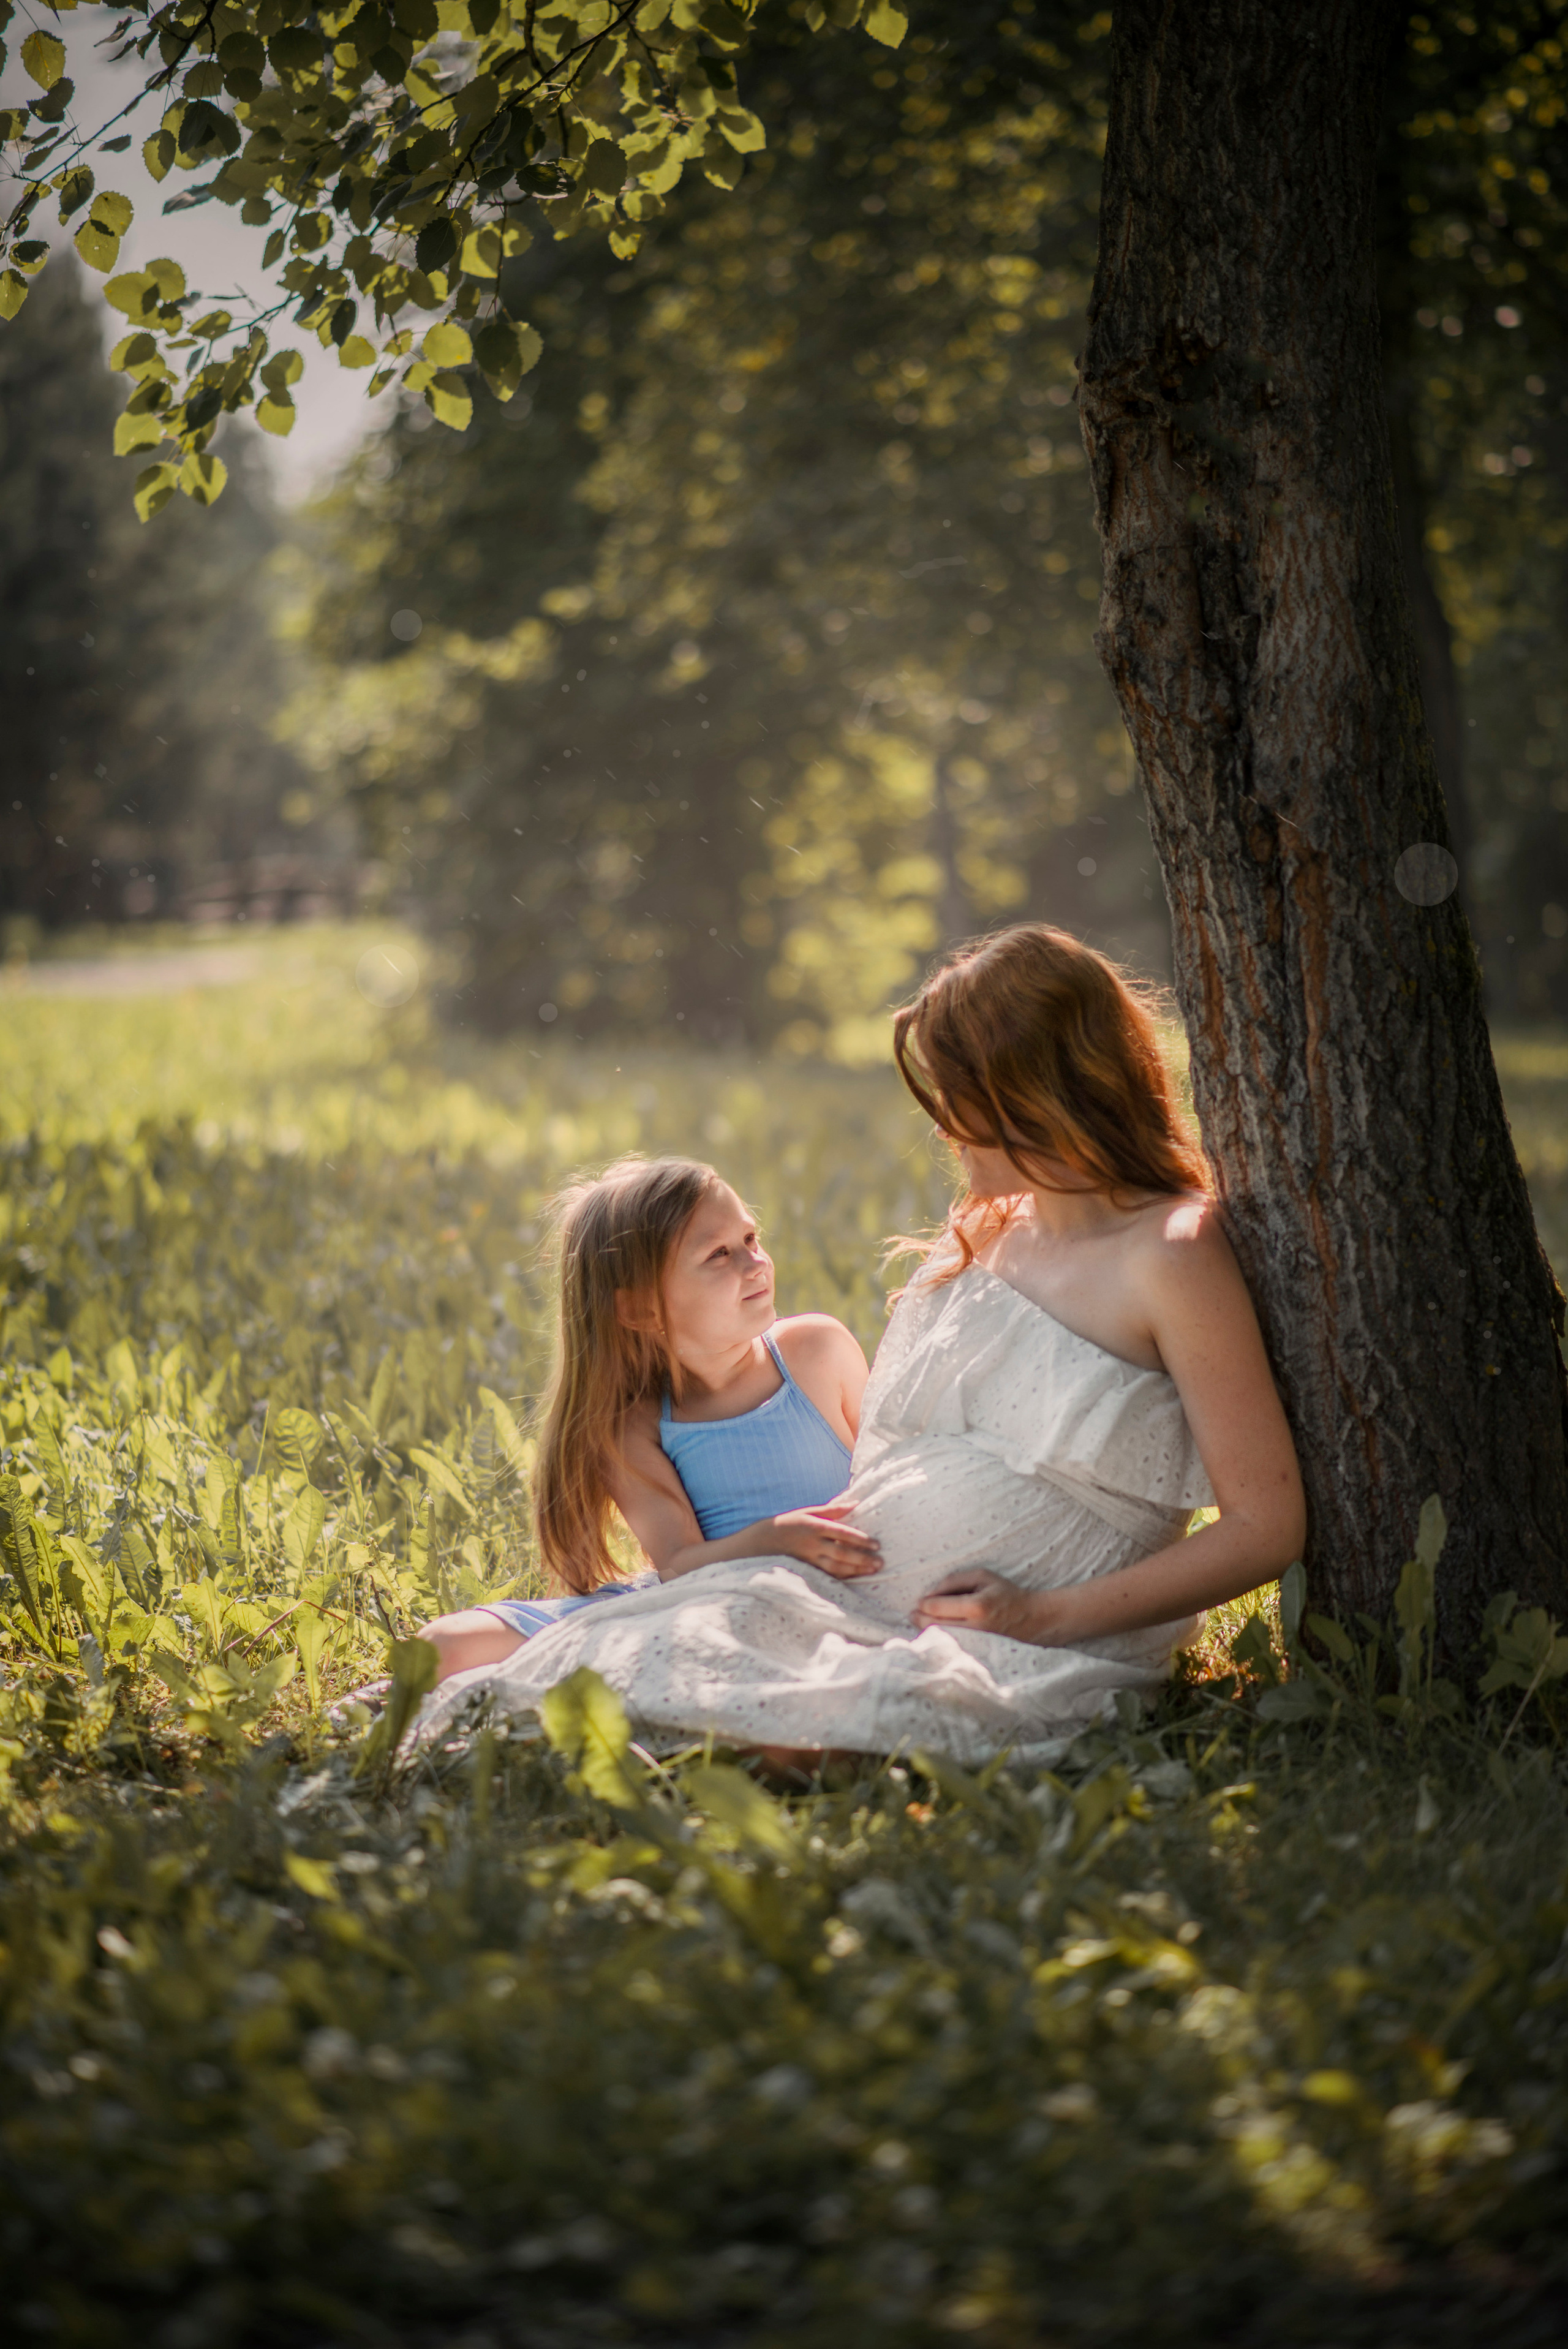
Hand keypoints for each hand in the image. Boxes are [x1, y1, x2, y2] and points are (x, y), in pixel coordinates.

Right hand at [770, 1501, 881, 1579]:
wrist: (764, 1540)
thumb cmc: (791, 1522)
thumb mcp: (809, 1511)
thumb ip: (833, 1509)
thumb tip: (856, 1503)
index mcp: (815, 1526)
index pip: (842, 1533)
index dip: (860, 1539)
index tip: (876, 1544)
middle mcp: (813, 1544)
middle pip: (841, 1553)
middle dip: (862, 1558)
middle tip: (880, 1562)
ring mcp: (809, 1558)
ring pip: (836, 1567)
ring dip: (856, 1570)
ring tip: (873, 1570)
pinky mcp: (807, 1569)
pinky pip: (827, 1575)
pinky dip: (843, 1576)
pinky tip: (856, 1576)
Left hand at [912, 1568, 1061, 1643]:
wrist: (1031, 1620)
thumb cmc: (1005, 1594)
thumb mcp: (982, 1576)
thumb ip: (954, 1581)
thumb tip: (929, 1594)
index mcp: (976, 1607)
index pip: (936, 1607)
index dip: (923, 1604)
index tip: (919, 1601)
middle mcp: (973, 1628)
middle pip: (933, 1625)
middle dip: (918, 1618)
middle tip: (912, 1613)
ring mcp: (974, 1644)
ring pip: (939, 1638)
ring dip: (925, 1630)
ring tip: (920, 1621)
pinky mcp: (975, 1652)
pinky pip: (949, 1645)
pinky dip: (938, 1639)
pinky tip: (934, 1632)